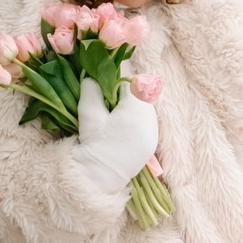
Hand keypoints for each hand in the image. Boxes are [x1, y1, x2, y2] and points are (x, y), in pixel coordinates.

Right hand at [75, 77, 157, 193]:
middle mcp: (150, 117)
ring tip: (112, 100)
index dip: (116, 69)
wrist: (100, 178)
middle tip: (106, 83)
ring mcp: (153, 129)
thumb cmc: (95, 145)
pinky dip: (134, 111)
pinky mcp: (151, 140)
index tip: (105, 64)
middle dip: (124, 84)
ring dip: (130, 98)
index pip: (129, 79)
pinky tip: (120, 116)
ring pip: (144, 103)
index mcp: (137, 108)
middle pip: (140, 90)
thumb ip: (91, 90)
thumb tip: (91, 75)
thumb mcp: (89, 114)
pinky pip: (145, 117)